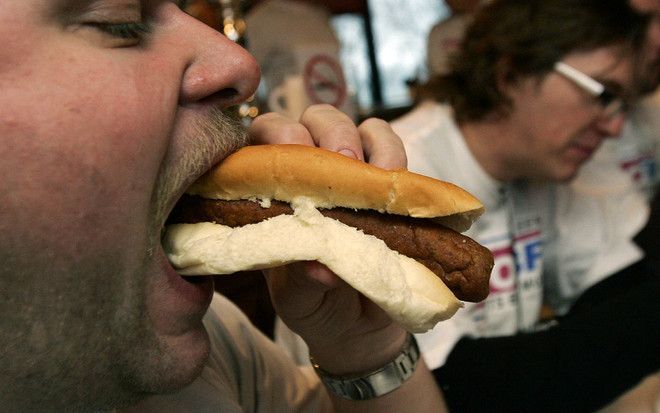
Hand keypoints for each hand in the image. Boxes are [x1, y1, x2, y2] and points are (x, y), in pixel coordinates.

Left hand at [249, 104, 408, 374]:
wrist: (360, 326)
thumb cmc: (316, 305)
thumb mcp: (300, 299)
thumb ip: (303, 281)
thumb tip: (318, 267)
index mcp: (271, 194)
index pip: (261, 145)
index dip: (273, 139)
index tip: (293, 158)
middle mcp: (307, 173)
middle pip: (307, 122)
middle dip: (324, 134)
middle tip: (343, 161)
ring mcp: (348, 172)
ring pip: (350, 124)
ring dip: (362, 140)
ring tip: (373, 174)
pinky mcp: (384, 180)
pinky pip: (387, 143)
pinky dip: (392, 152)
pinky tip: (394, 178)